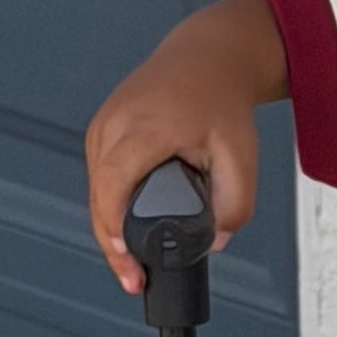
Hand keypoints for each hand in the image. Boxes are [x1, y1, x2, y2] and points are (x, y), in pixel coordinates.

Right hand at [84, 0, 287, 294]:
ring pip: (96, 189)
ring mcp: (103, 124)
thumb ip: (236, 203)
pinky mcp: (101, 129)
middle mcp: (116, 122)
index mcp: (146, 126)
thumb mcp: (241, 154)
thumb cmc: (220, 99)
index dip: (116, 229)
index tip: (129, 262)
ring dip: (109, 225)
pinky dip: (109, 204)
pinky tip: (123, 227)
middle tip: (134, 278)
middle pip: (100, 196)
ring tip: (131, 260)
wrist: (207, 57)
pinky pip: (98, 176)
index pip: (116, 185)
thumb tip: (215, 242)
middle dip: (113, 242)